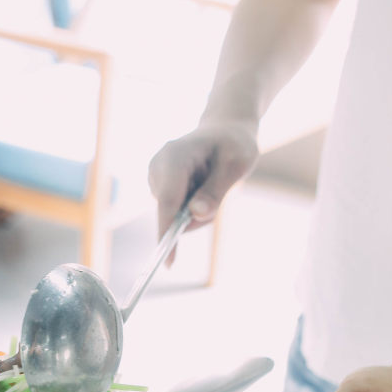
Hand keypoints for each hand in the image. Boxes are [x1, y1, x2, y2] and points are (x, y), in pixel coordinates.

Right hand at [147, 119, 258, 256]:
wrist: (223, 131)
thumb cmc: (233, 144)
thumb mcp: (236, 164)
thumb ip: (216, 190)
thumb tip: (197, 215)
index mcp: (174, 155)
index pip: (167, 200)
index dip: (167, 231)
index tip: (168, 260)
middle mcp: (157, 166)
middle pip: (171, 212)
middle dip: (195, 217)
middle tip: (220, 192)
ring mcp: (154, 178)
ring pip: (173, 216)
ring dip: (195, 213)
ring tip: (212, 185)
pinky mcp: (157, 188)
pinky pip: (174, 214)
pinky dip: (190, 210)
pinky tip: (201, 188)